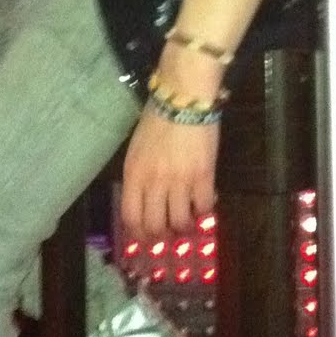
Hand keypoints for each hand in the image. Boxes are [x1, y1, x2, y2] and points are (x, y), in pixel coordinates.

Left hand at [120, 107, 219, 244]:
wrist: (183, 99)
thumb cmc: (157, 120)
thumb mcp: (137, 149)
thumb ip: (139, 175)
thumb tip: (146, 200)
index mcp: (134, 174)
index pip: (131, 216)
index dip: (138, 233)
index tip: (145, 238)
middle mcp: (154, 182)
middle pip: (155, 226)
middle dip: (162, 235)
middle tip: (169, 232)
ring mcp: (179, 181)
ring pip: (180, 222)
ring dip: (184, 226)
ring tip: (188, 221)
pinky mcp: (203, 176)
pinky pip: (203, 207)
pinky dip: (204, 211)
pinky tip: (204, 204)